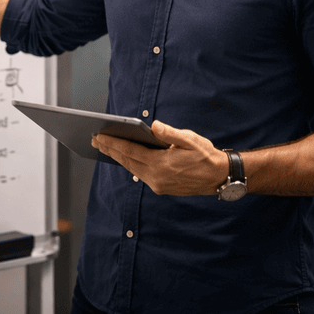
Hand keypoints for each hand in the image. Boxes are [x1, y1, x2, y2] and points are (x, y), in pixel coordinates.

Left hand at [92, 121, 229, 195]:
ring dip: (117, 157)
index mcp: (161, 164)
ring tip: (104, 146)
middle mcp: (156, 177)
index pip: (130, 152)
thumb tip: (154, 126)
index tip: (98, 136)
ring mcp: (158, 184)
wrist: (219, 177)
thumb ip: (170, 133)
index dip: (112, 143)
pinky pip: (139, 174)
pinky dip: (129, 164)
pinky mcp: (161, 187)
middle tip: (94, 139)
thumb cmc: (205, 155)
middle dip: (109, 149)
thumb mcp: (190, 140)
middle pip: (127, 161)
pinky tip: (123, 156)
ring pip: (132, 168)